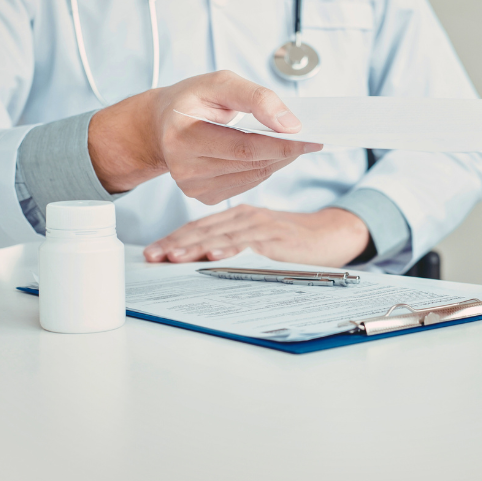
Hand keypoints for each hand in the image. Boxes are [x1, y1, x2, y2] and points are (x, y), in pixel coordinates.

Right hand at [88, 71, 321, 202]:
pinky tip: (267, 154)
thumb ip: (257, 98)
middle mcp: (183, 167)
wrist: (162, 124)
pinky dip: (264, 168)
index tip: (312, 137)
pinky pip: (247, 184)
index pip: (243, 146)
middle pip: (252, 163)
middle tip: (311, 139)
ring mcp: (192, 187)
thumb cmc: (194, 99)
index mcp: (181, 135)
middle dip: (286, 151)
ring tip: (289, 142)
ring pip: (254, 176)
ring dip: (278, 160)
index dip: (281, 143)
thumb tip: (291, 125)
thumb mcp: (221, 82)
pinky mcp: (203, 197)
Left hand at [143, 205, 370, 266]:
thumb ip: (234, 244)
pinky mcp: (276, 237)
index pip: (199, 227)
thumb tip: (199, 264)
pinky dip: (230, 248)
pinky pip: (249, 243)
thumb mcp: (259, 238)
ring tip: (172, 258)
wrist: (330, 234)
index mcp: (238, 216)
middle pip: (204, 230)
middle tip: (152, 257)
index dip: (174, 239)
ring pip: (222, 235)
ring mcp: (261, 225)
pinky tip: (213, 255)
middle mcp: (246, 216)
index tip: (151, 253)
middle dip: (175, 244)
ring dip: (195, 247)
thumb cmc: (291, 241)